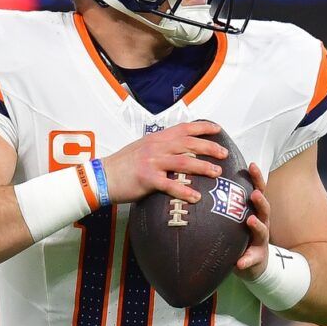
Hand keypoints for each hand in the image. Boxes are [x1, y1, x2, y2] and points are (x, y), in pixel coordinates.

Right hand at [101, 120, 226, 204]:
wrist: (103, 176)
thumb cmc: (123, 165)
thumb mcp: (142, 148)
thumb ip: (160, 147)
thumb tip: (178, 150)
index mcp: (157, 138)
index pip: (184, 128)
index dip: (202, 128)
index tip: (217, 129)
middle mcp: (157, 146)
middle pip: (189, 144)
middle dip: (209, 148)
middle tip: (223, 154)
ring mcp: (152, 162)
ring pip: (184, 162)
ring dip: (202, 167)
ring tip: (216, 173)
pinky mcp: (147, 178)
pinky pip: (170, 185)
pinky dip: (184, 191)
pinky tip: (195, 197)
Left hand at [233, 165, 270, 278]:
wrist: (252, 263)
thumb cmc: (241, 235)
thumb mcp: (235, 217)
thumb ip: (226, 203)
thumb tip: (205, 181)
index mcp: (255, 211)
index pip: (257, 190)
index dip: (256, 178)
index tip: (251, 165)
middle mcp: (261, 223)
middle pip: (264, 208)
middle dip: (260, 200)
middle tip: (254, 194)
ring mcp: (261, 241)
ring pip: (262, 231)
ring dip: (257, 225)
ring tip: (250, 220)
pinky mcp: (257, 258)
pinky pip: (251, 259)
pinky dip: (246, 260)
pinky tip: (239, 263)